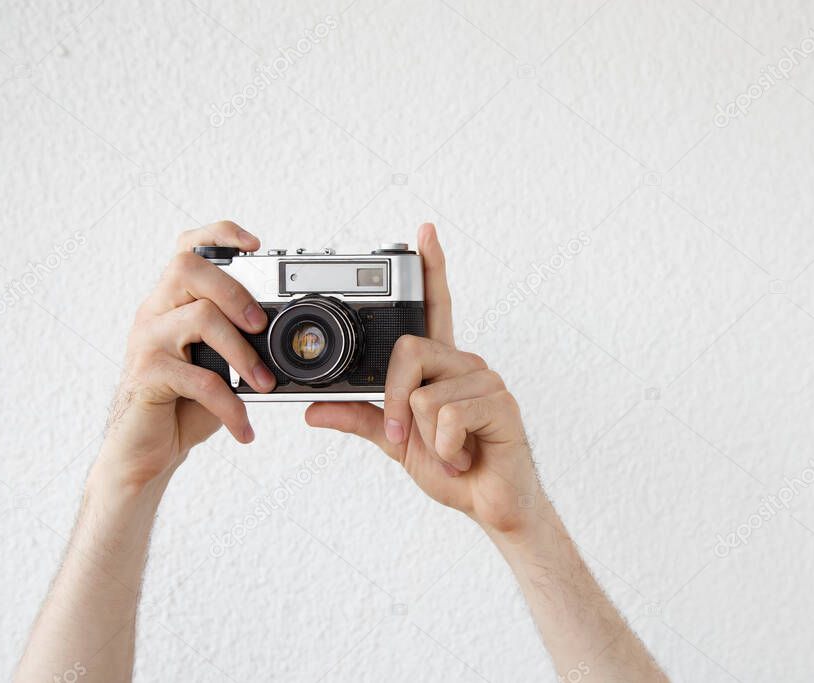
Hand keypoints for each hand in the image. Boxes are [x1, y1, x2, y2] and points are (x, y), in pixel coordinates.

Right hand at [97, 221, 275, 492]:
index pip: (188, 249)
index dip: (219, 235)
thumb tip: (290, 336)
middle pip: (189, 269)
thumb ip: (242, 342)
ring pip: (199, 317)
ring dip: (243, 353)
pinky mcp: (146, 375)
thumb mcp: (218, 365)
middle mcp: (155, 311)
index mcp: (173, 301)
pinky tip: (244, 427)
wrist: (145, 449)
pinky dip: (230, 405)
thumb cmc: (184, 402)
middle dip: (234, 291)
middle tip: (260, 326)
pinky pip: (199, 379)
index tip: (254, 244)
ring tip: (265, 384)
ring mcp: (146, 340)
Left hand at [305, 224, 540, 535]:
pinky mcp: (501, 403)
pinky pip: (447, 417)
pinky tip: (465, 456)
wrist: (490, 503)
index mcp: (442, 366)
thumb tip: (312, 411)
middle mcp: (465, 363)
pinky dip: (445, 448)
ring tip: (449, 451)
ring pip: (424, 393)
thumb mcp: (396, 441)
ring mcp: (486, 380)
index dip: (431, 268)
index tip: (423, 232)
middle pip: (410, 349)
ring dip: (425, 436)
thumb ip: (360, 418)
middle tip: (406, 435)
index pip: (436, 306)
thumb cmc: (452, 467)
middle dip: (396, 400)